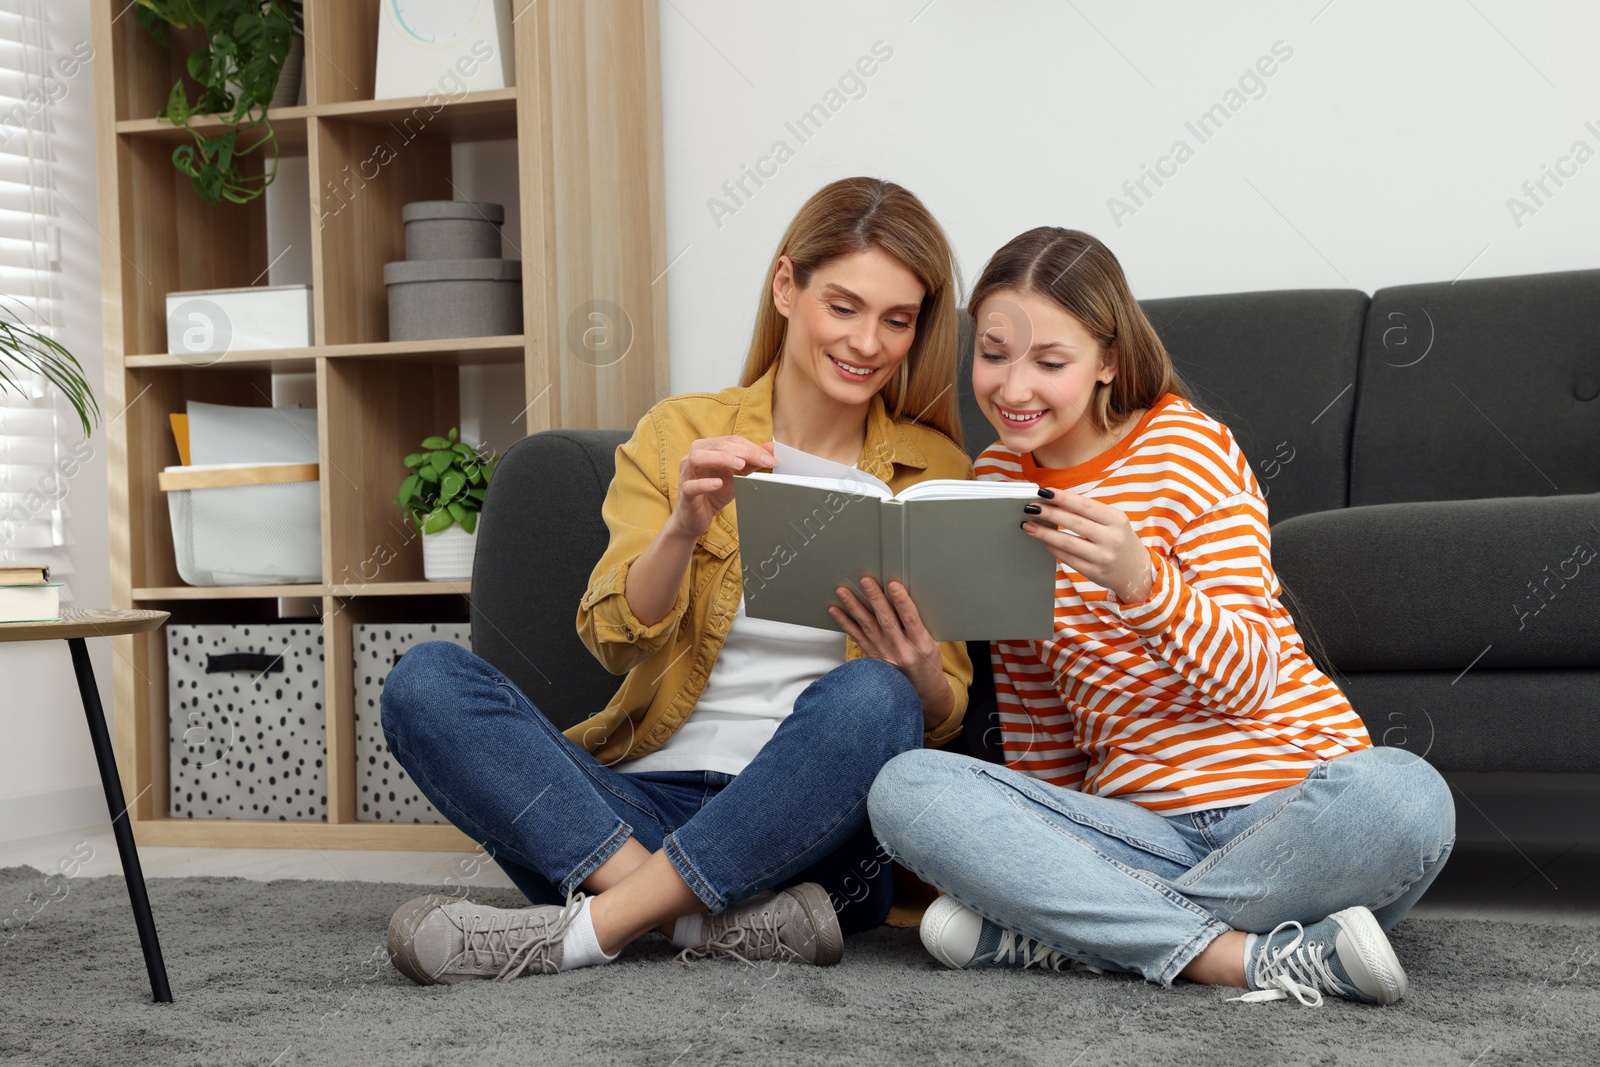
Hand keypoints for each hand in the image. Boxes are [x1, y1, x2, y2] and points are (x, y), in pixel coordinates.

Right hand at [668, 435, 774, 540]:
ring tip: (741, 466)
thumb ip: (752, 462)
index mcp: (706, 449)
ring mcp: (686, 474)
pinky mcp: (684, 493)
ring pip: (697, 458)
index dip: (751, 447)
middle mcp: (693, 457)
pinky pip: (691, 485)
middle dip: (742, 452)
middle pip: (716, 446)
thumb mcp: (736, 476)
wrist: (696, 519)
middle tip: (762, 460)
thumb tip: (771, 449)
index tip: (770, 458)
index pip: (730, 441)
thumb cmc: (714, 494)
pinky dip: (705, 483)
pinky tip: (719, 483)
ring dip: (721, 459)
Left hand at [829, 578, 948, 712]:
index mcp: (921, 644)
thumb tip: (903, 596)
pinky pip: (856, 637)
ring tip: (843, 591)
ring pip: (867, 627)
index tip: (894, 585)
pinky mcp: (873, 657)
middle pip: (886, 621)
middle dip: (875, 599)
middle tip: (865, 581)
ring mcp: (885, 654)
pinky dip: (845, 623)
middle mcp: (901, 650)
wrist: (921, 690)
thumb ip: (918, 623)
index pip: (911, 619)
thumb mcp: (932, 642)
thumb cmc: (928, 661)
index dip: (902, 601)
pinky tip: (835, 610)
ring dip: (854, 607)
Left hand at [1023, 490, 1155, 603]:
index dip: (1063, 498)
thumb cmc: (1119, 540)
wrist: (1136, 572)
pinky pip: (1067, 558)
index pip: (1085, 506)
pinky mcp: (1093, 572)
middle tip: (1029, 507)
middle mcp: (1111, 538)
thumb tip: (1056, 501)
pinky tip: (1042, 539)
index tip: (1043, 491)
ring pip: (1067, 542)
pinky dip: (1052, 547)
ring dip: (1044, 532)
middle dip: (1048, 513)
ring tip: (1028, 525)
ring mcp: (1102, 557)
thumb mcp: (1113, 521)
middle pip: (1074, 522)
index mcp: (1117, 520)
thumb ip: (1088, 512)